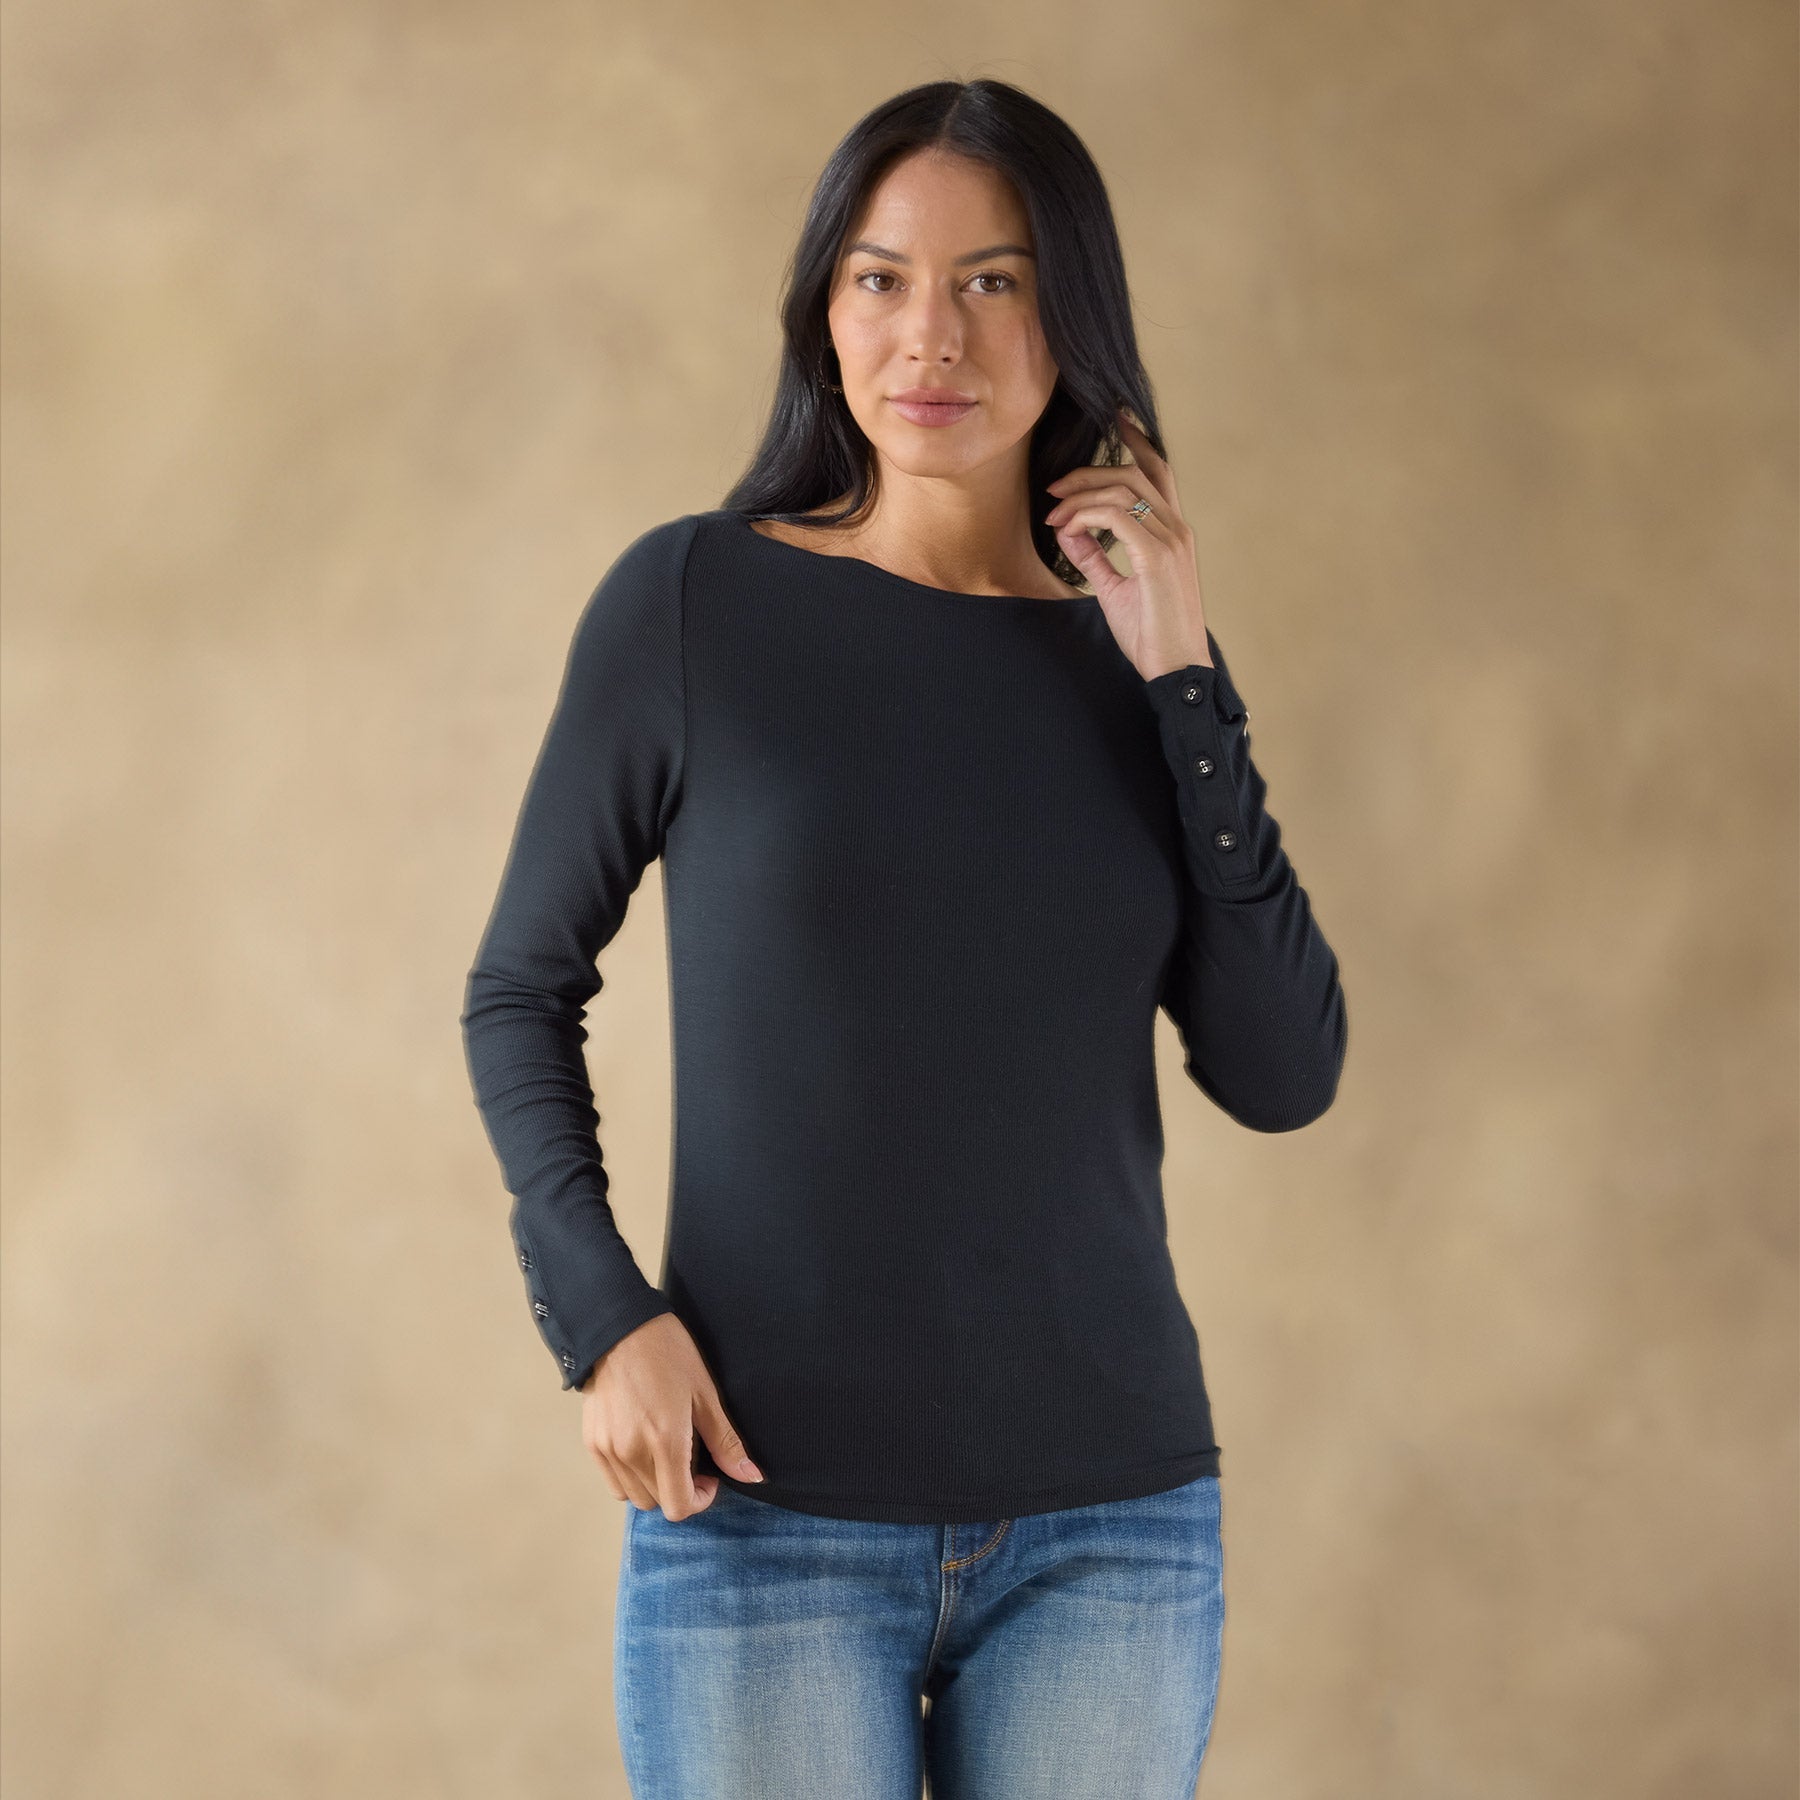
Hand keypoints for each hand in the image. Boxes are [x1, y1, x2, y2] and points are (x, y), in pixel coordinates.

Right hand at [578, 1311, 765, 1519]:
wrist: (619, 1328)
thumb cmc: (668, 1354)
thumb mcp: (705, 1394)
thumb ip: (725, 1442)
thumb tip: (752, 1476)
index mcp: (664, 1442)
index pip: (678, 1507)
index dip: (700, 1500)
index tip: (709, 1476)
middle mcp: (631, 1453)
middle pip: (658, 1503)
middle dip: (680, 1491)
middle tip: (691, 1459)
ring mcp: (608, 1450)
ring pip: (634, 1497)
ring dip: (655, 1486)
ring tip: (666, 1453)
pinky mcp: (592, 1443)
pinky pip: (614, 1482)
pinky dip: (631, 1478)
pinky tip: (643, 1449)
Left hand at [1045, 406, 1213, 680]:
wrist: (1176, 671)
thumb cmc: (1151, 635)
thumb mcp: (1115, 590)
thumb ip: (1095, 557)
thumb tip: (1068, 529)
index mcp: (1174, 532)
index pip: (1158, 472)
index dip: (1138, 440)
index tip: (1114, 417)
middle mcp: (1177, 529)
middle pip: (1134, 473)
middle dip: (1088, 472)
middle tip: (1054, 488)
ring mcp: (1171, 541)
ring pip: (1122, 489)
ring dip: (1080, 495)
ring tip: (1053, 513)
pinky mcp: (1157, 557)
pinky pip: (1114, 516)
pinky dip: (1084, 515)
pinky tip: (1066, 528)